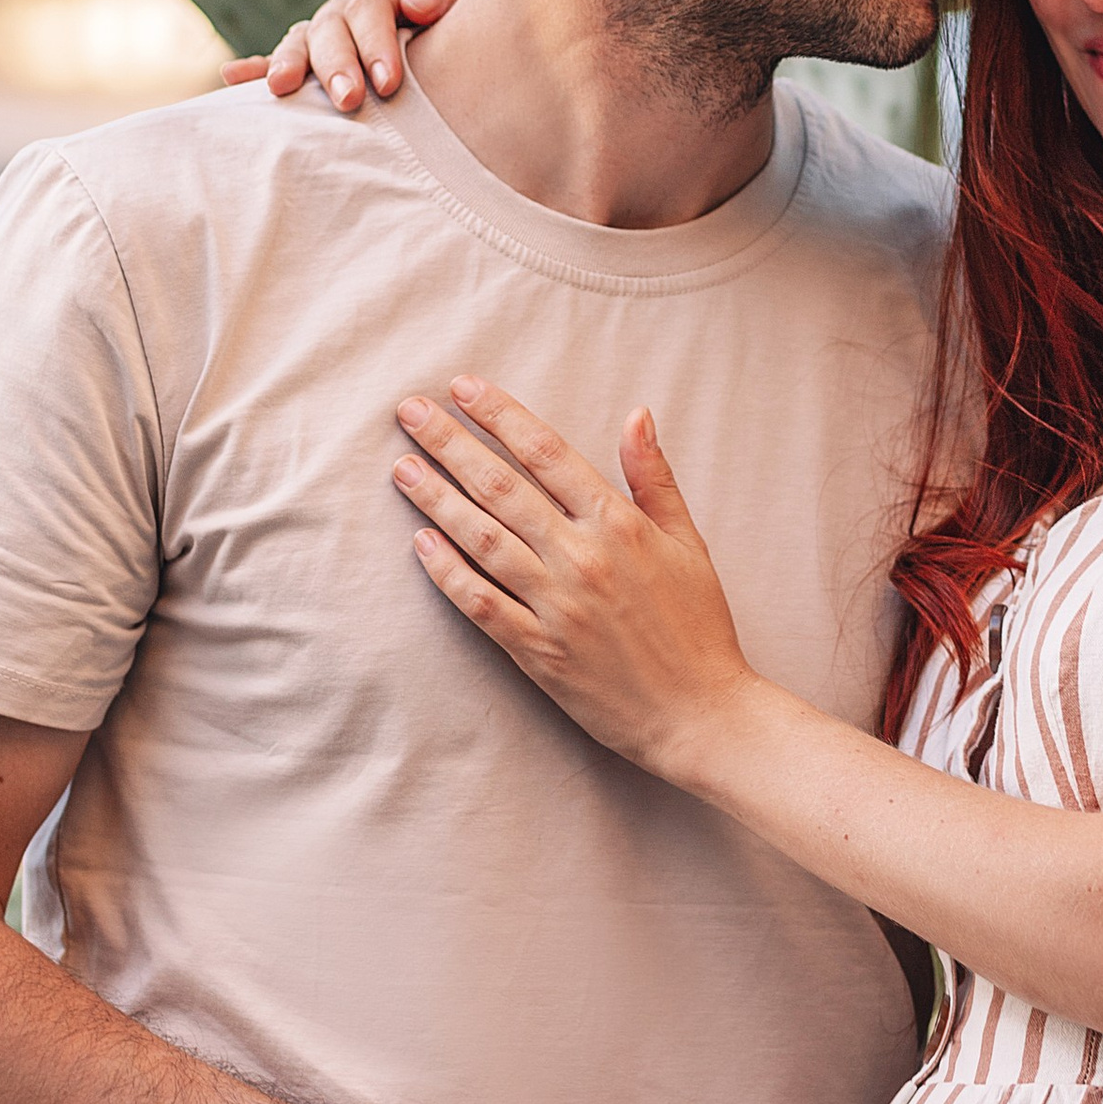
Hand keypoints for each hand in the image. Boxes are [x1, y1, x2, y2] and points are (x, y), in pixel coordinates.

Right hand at [221, 0, 474, 112]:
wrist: (475, 39)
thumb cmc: (476, 19)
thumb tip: (417, 5)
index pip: (371, 3)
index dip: (377, 42)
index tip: (389, 85)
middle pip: (332, 23)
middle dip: (337, 63)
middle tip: (348, 101)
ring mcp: (330, 25)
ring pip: (303, 38)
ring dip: (291, 63)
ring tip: (282, 89)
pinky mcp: (316, 54)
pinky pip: (281, 57)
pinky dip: (257, 66)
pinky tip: (232, 77)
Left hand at [392, 379, 761, 782]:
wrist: (700, 715)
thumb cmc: (698, 627)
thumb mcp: (689, 542)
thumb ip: (654, 477)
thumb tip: (636, 415)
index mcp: (619, 524)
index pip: (546, 452)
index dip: (499, 415)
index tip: (463, 388)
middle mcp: (582, 557)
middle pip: (501, 486)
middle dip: (450, 444)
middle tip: (409, 413)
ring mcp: (555, 605)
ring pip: (481, 538)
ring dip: (436, 498)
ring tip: (402, 466)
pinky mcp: (537, 651)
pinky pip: (480, 603)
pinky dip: (447, 571)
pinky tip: (420, 541)